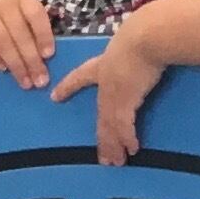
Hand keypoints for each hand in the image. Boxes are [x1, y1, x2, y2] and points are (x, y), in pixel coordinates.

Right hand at [0, 0, 55, 88]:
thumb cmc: (3, 15)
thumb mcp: (19, 12)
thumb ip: (31, 29)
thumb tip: (45, 59)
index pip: (35, 14)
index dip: (43, 35)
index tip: (48, 55)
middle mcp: (3, 2)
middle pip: (20, 33)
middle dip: (31, 59)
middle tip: (40, 81)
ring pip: (3, 41)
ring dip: (15, 64)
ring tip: (25, 81)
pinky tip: (2, 69)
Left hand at [51, 30, 168, 164]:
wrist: (144, 39)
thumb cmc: (141, 35)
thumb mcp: (131, 42)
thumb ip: (133, 50)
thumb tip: (143, 50)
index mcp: (102, 66)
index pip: (80, 77)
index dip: (68, 86)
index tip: (55, 96)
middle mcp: (104, 85)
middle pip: (100, 116)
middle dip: (102, 139)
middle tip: (103, 158)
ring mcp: (113, 96)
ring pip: (110, 127)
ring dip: (113, 146)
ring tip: (115, 162)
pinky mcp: (125, 103)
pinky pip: (124, 127)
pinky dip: (127, 139)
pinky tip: (131, 149)